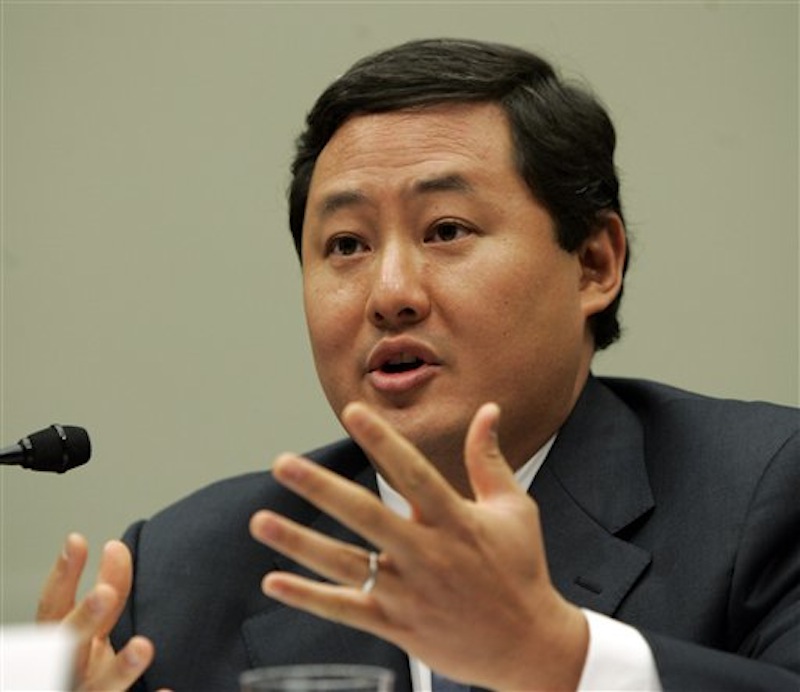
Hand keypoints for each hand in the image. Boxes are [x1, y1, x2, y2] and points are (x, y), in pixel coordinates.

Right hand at [37, 533, 155, 690]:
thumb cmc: (87, 667)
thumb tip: (117, 548)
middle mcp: (70, 671)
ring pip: (99, 687)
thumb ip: (107, 593)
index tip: (78, 540)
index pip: (54, 608)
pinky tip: (168, 691)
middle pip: (69, 646)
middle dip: (84, 619)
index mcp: (63, 645)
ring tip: (144, 647)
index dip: (63, 576)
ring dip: (120, 668)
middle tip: (104, 592)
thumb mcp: (91, 630)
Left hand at [249, 402, 587, 689]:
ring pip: (347, 565)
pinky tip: (274, 582)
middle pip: (367, 516)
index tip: (352, 412)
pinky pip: (347, 610)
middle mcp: (429, 554)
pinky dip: (309, 598)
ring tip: (260, 522)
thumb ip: (489, 459)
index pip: (413, 472)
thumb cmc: (521, 571)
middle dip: (322, 489)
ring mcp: (411, 593)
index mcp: (457, 521)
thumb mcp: (514, 509)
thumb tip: (488, 410)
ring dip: (300, 543)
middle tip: (283, 464)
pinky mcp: (399, 627)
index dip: (383, 441)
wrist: (530, 648)